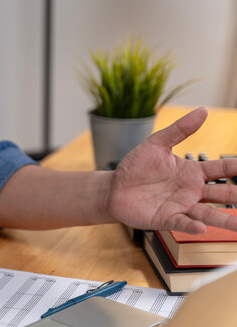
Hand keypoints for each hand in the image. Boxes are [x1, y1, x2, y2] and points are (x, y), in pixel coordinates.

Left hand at [107, 107, 236, 233]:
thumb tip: (203, 111)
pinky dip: (191, 225)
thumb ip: (179, 130)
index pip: (223, 168)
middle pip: (224, 193)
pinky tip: (200, 227)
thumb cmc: (136, 167)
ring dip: (226, 219)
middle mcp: (192, 191)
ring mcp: (181, 206)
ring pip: (209, 214)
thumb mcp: (156, 144)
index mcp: (192, 172)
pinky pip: (182, 223)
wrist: (114, 188)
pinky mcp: (166, 219)